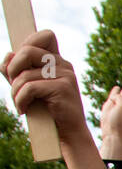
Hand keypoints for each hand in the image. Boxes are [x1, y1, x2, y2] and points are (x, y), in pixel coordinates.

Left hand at [2, 30, 92, 152]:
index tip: (21, 64)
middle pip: (27, 51)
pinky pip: (30, 88)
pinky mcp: (63, 88)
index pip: (46, 35)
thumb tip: (8, 55)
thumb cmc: (47, 110)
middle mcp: (64, 64)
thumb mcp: (28, 86)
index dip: (28, 42)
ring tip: (20, 103)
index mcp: (57, 61)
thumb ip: (17, 70)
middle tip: (13, 85)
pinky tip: (23, 109)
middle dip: (12, 69)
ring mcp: (65, 75)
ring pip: (25, 74)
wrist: (67, 133)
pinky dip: (20, 100)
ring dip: (15, 92)